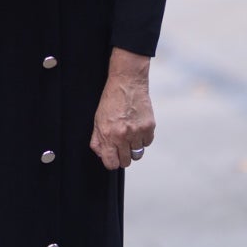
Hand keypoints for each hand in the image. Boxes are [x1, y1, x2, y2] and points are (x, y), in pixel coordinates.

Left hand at [90, 48, 154, 169]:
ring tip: (130, 135)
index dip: (112, 161)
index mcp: (108, 135)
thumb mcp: (97, 119)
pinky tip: (138, 127)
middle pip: (126, 162)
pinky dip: (143, 139)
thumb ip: (97, 140)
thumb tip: (101, 154)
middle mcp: (123, 136)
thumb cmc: (111, 99)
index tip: (113, 156)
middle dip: (123, 156)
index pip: (111, 164)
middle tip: (122, 145)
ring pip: (138, 154)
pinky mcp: (149, 127)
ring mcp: (137, 132)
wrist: (127, 82)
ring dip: (134, 147)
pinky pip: (147, 143)